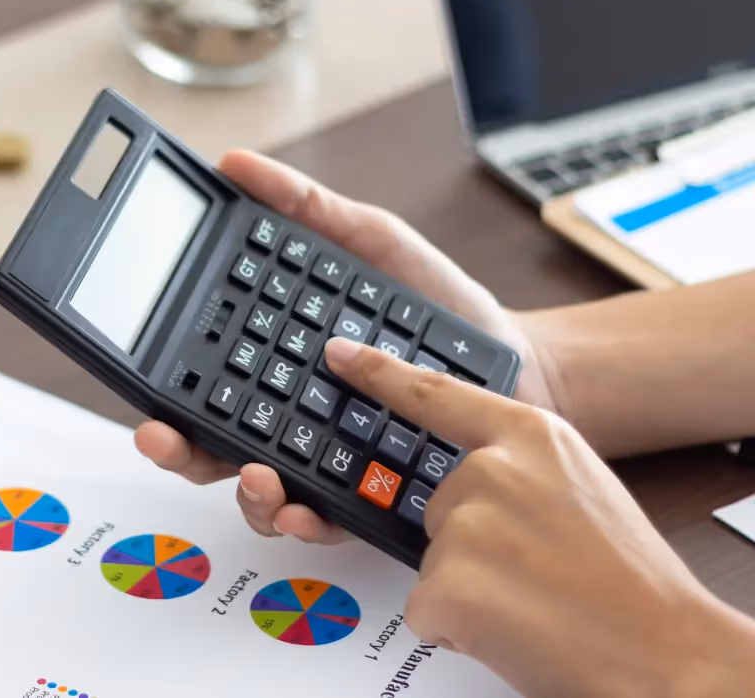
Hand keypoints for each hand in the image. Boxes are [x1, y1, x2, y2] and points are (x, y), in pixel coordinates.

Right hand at [134, 149, 558, 541]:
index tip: (145, 388)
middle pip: (210, 442)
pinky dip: (306, 520)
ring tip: (254, 475)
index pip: (203, 375)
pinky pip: (326, 516)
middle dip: (176, 449)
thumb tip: (234, 164)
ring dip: (241, 491)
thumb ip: (304, 207)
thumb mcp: (368, 241)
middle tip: (161, 437)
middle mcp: (288, 413)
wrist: (511, 361)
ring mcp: (324, 456)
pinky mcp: (367, 493)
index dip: (163, 386)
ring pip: (257, 490)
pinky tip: (302, 508)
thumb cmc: (435, 305)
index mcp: (273, 355)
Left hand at [324, 338, 754, 697]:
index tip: (339, 354)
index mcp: (529, 436)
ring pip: (432, 559)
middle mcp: (491, 469)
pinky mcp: (447, 583)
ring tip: (534, 602)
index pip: (435, 394)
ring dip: (469, 588)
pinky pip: (425, 606)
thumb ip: (519, 466)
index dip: (380, 373)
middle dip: (470, 544)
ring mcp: (466, 524)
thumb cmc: (631, 580)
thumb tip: (471, 478)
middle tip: (535, 570)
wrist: (669, 656)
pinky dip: (459, 626)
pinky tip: (513, 628)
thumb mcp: (579, 485)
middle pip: (435, 503)